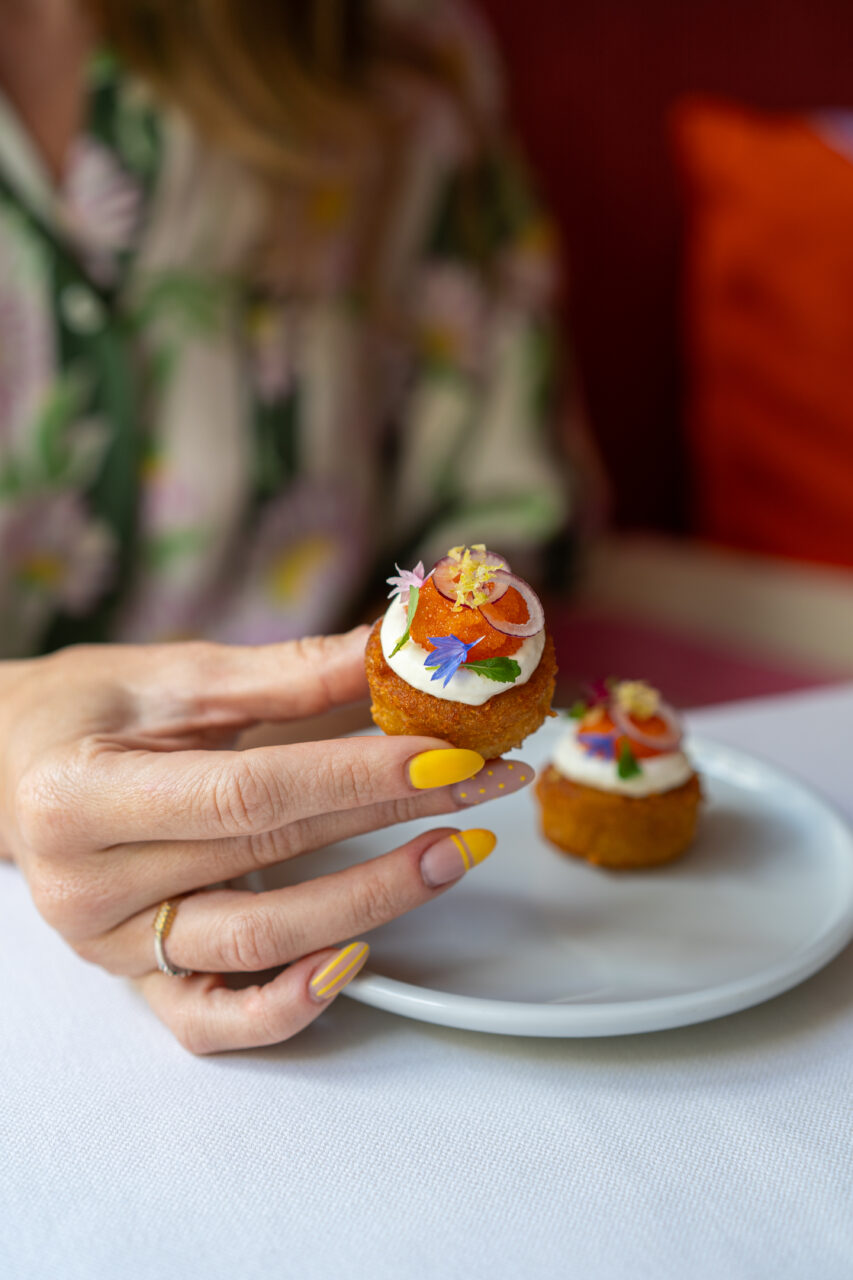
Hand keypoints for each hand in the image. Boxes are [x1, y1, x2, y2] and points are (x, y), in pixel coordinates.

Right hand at [0, 629, 532, 1052]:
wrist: (9, 767)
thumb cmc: (80, 711)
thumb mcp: (175, 676)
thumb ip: (287, 675)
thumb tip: (396, 651)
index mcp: (79, 796)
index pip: (248, 791)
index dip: (357, 774)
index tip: (446, 750)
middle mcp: (86, 887)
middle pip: (270, 855)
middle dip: (395, 815)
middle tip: (485, 783)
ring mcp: (111, 946)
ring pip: (258, 944)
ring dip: (372, 900)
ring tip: (456, 851)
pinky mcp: (135, 980)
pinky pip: (214, 1020)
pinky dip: (288, 1005)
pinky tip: (358, 960)